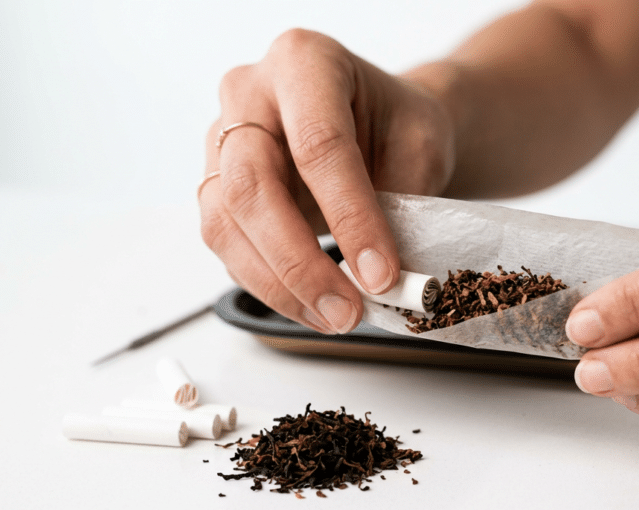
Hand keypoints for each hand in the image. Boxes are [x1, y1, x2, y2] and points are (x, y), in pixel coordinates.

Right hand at [199, 29, 454, 332]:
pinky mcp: (216, 188)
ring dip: (280, 285)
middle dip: (300, 261)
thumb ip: (404, 201)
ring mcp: (222, 141)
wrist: (380, 125)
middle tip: (348, 310)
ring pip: (226, 223)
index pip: (318, 144)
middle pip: (252, 184)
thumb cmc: (398, 126)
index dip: (350, 216)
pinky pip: (227, 246)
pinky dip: (270, 287)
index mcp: (304, 62)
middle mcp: (248, 94)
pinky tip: (313, 308)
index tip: (382, 274)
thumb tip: (383, 280)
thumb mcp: (421, 144)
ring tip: (337, 318)